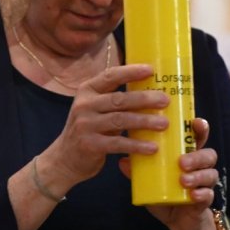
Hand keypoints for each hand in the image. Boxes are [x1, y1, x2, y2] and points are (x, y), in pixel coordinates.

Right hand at [37, 63, 170, 193]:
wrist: (64, 159)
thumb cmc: (88, 131)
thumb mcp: (95, 110)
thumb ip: (114, 101)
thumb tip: (150, 93)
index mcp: (87, 91)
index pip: (110, 76)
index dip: (131, 72)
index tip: (151, 70)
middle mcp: (84, 105)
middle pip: (119, 99)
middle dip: (144, 99)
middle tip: (165, 101)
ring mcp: (85, 125)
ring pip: (120, 120)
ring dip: (144, 121)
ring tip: (164, 124)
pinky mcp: (90, 145)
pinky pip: (118, 143)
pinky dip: (137, 145)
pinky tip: (152, 147)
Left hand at [119, 117, 218, 229]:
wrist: (178, 223)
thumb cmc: (165, 195)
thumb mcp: (149, 182)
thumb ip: (138, 172)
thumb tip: (122, 160)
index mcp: (188, 157)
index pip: (197, 138)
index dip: (200, 128)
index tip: (195, 122)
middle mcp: (200, 168)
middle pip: (208, 154)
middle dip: (197, 155)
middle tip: (181, 162)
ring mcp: (204, 184)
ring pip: (210, 173)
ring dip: (198, 175)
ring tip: (183, 180)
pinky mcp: (205, 201)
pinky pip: (209, 195)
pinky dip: (202, 194)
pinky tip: (193, 195)